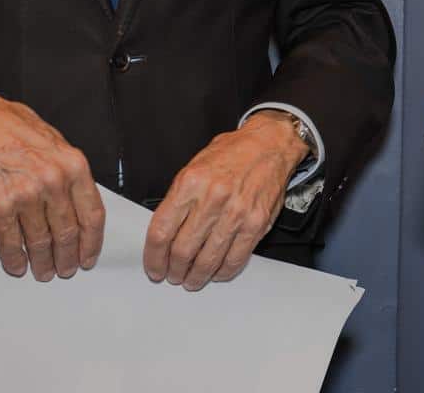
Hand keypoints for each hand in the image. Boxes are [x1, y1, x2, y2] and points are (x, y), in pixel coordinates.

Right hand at [0, 86, 104, 281]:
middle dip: (68, 256)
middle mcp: (53, 182)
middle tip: (66, 269)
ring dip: (43, 262)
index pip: (92, 215)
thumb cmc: (15, 129)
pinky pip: (10, 241)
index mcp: (74, 166)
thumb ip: (70, 174)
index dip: (92, 242)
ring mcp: (26, 195)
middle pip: (68, 232)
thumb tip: (80, 205)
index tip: (89, 256)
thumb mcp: (57, 144)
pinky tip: (18, 266)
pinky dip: (14, 258)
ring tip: (44, 271)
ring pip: (40, 241)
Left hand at [143, 112, 307, 289]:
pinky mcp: (256, 223)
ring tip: (192, 279)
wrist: (270, 144)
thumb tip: (165, 234)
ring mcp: (236, 213)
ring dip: (196, 276)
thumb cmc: (232, 153)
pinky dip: (223, 272)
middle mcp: (212, 198)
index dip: (153, 258)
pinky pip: (235, 258)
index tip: (154, 267)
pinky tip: (216, 272)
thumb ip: (179, 200)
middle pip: (182, 250)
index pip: (161, 232)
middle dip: (174, 270)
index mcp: (190, 183)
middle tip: (173, 275)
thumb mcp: (194, 167)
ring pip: (207, 260)